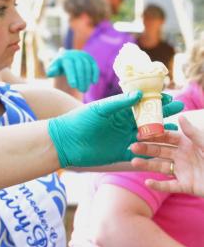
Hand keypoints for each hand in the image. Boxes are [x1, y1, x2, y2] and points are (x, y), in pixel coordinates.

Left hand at [46, 49, 98, 91]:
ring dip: (87, 79)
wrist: (66, 60)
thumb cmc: (57, 68)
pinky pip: (94, 66)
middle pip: (79, 67)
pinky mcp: (90, 59)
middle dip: (81, 79)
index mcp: (64, 57)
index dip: (72, 76)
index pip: (69, 66)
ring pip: (87, 67)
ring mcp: (83, 55)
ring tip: (84, 89)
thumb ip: (51, 71)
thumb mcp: (52, 70)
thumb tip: (52, 72)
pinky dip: (95, 74)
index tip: (73, 86)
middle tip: (81, 90)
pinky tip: (93, 82)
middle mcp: (75, 54)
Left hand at [48, 92, 183, 167]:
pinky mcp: (121, 152)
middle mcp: (122, 123)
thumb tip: (139, 94)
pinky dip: (151, 150)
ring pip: (146, 135)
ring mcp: (122, 138)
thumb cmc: (78, 121)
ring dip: (160, 132)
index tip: (169, 96)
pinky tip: (164, 148)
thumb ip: (118, 103)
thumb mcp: (98, 109)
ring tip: (176, 129)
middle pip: (147, 118)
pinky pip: (139, 151)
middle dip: (163, 113)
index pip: (140, 104)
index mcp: (117, 110)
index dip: (154, 100)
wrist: (65, 142)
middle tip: (180, 109)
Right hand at [130, 115, 203, 196]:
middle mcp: (182, 157)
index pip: (166, 138)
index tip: (140, 133)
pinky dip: (158, 185)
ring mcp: (182, 171)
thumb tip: (179, 117)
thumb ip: (193, 133)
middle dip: (146, 149)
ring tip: (133, 162)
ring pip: (160, 167)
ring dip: (146, 164)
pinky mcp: (185, 185)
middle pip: (160, 151)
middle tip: (132, 147)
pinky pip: (169, 186)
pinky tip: (148, 182)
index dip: (154, 136)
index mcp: (187, 144)